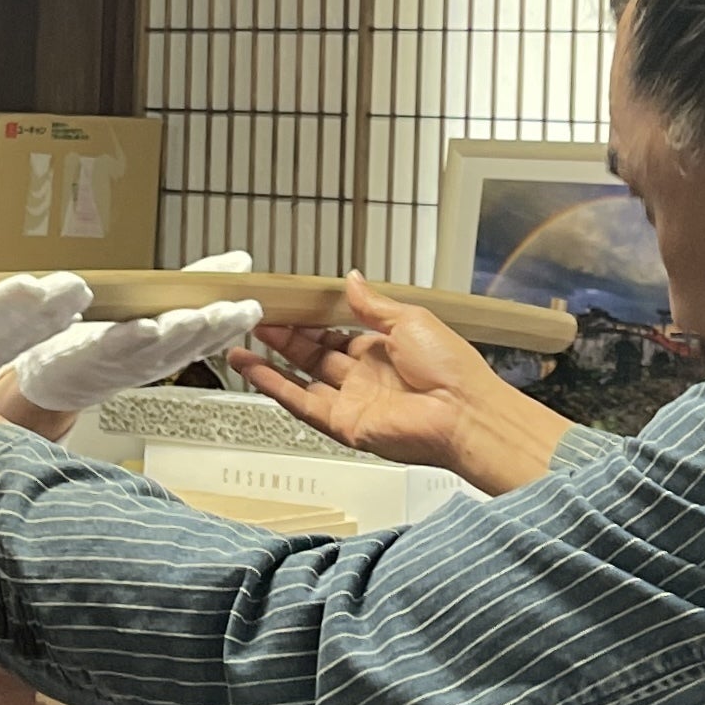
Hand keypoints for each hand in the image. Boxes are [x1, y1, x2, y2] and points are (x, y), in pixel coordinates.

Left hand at [0, 250, 258, 430]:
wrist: (54, 377)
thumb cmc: (109, 341)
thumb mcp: (159, 307)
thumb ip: (198, 284)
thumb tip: (241, 261)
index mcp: (171, 346)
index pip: (209, 335)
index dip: (231, 323)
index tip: (251, 307)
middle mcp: (151, 358)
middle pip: (186, 342)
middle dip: (211, 327)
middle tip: (235, 310)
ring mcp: (120, 362)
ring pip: (154, 349)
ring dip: (176, 333)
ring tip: (194, 316)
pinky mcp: (86, 359)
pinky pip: (108, 350)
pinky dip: (126, 339)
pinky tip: (143, 326)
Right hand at [0, 271, 91, 384]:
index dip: (1, 304)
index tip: (32, 286)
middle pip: (3, 333)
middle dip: (42, 312)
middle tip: (77, 289)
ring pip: (14, 342)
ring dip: (49, 322)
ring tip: (83, 302)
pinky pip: (15, 349)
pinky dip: (43, 334)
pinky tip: (70, 321)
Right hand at [236, 273, 571, 494]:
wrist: (464, 413)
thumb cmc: (451, 369)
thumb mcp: (409, 320)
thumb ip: (372, 304)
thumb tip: (352, 280)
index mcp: (382, 350)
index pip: (334, 333)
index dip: (308, 320)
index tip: (285, 306)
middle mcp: (364, 377)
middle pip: (313, 354)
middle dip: (283, 337)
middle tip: (255, 320)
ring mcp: (352, 402)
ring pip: (300, 380)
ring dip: (270, 365)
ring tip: (241, 346)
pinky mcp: (344, 424)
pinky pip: (302, 404)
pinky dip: (275, 388)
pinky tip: (255, 371)